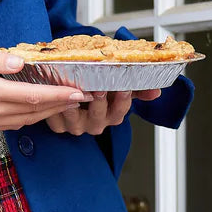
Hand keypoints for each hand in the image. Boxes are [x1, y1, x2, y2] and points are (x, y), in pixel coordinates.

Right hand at [0, 45, 89, 130]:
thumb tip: (19, 62)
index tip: (79, 91)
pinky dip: (33, 115)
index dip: (59, 95)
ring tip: (69, 101)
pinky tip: (42, 106)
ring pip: (28, 120)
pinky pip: (16, 122)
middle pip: (36, 111)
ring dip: (50, 111)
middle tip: (85, 96)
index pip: (33, 96)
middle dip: (62, 104)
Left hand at [46, 88, 161, 135]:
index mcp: (112, 115)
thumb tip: (157, 91)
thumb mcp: (119, 85)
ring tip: (74, 92)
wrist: (77, 85)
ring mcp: (77, 126)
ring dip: (74, 107)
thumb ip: (138, 87)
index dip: (123, 100)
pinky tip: (55, 98)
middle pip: (99, 116)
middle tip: (99, 87)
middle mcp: (96, 124)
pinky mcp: (59, 126)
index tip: (125, 87)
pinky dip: (55, 111)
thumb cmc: (99, 85)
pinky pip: (56, 122)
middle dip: (99, 102)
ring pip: (76, 120)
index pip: (121, 111)